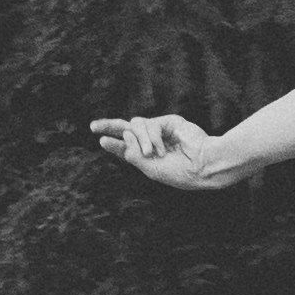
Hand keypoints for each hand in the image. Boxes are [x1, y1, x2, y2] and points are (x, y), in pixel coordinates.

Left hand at [90, 111, 237, 193]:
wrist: (202, 164)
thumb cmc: (179, 172)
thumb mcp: (150, 168)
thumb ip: (132, 153)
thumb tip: (125, 133)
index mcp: (149, 157)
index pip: (128, 148)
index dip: (115, 144)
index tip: (102, 140)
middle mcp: (152, 142)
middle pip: (127, 130)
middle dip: (110, 127)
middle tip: (93, 126)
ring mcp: (160, 131)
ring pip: (136, 126)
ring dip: (141, 141)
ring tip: (152, 153)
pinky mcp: (168, 121)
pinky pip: (149, 125)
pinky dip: (152, 138)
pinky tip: (162, 148)